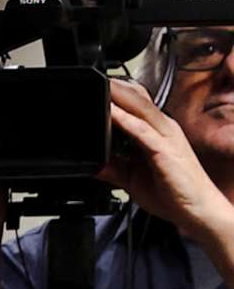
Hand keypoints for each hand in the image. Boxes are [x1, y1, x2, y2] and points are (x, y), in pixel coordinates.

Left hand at [101, 81, 233, 250]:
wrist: (196, 210)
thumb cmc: (172, 193)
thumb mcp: (132, 179)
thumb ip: (112, 169)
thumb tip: (92, 164)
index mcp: (156, 132)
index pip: (135, 105)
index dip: (116, 94)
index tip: (94, 87)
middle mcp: (163, 129)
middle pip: (137, 100)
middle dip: (115, 88)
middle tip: (93, 78)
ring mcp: (165, 138)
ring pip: (140, 109)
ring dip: (118, 97)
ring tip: (99, 86)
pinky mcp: (165, 150)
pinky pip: (142, 131)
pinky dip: (125, 120)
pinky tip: (111, 113)